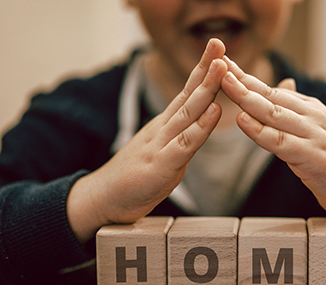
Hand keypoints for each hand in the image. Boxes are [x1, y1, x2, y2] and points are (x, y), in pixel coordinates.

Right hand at [67, 39, 227, 242]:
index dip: (202, 72)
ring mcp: (161, 145)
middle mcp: (163, 129)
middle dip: (207, 69)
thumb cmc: (134, 177)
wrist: (103, 198)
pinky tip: (213, 111)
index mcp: (165, 126)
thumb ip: (179, 136)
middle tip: (219, 45)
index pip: (186, 94)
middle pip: (188, 95)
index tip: (217, 52)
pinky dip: (200, 127)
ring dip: (206, 89)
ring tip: (222, 67)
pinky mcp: (162, 165)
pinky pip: (185, 144)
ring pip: (188, 113)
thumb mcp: (160, 150)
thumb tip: (197, 125)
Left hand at [220, 57, 325, 242]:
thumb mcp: (315, 130)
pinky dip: (260, 131)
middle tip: (218, 65)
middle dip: (242, 81)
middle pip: (271, 96)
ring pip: (274, 113)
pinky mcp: (313, 156)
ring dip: (247, 99)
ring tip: (225, 84)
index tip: (224, 64)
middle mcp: (313, 116)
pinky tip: (244, 120)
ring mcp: (314, 135)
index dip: (247, 77)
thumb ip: (296, 109)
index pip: (273, 89)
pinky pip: (280, 142)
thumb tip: (284, 85)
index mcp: (310, 109)